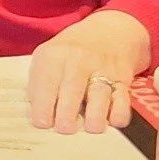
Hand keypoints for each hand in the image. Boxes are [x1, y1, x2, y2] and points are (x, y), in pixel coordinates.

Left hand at [26, 10, 149, 133]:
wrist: (110, 30)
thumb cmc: (72, 50)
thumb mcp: (49, 55)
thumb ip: (39, 80)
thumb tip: (36, 110)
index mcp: (55, 55)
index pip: (46, 82)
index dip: (43, 104)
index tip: (42, 123)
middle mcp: (79, 60)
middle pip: (72, 88)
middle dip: (68, 112)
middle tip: (64, 129)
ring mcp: (103, 68)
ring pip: (99, 93)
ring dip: (95, 114)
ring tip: (90, 128)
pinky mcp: (122, 78)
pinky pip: (123, 97)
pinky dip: (119, 111)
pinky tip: (113, 121)